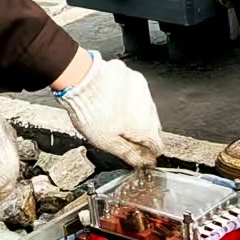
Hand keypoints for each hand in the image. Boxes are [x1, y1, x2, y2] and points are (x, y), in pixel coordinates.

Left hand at [54, 51, 163, 165]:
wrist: (82, 79)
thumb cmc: (91, 111)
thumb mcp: (107, 142)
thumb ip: (130, 154)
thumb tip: (145, 163)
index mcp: (145, 127)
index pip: (157, 146)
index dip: (148, 154)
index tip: (140, 155)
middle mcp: (149, 108)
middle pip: (152, 127)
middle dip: (141, 134)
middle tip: (122, 137)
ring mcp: (142, 90)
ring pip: (145, 108)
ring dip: (136, 115)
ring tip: (114, 117)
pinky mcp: (134, 76)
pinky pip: (137, 93)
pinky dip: (129, 99)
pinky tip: (113, 101)